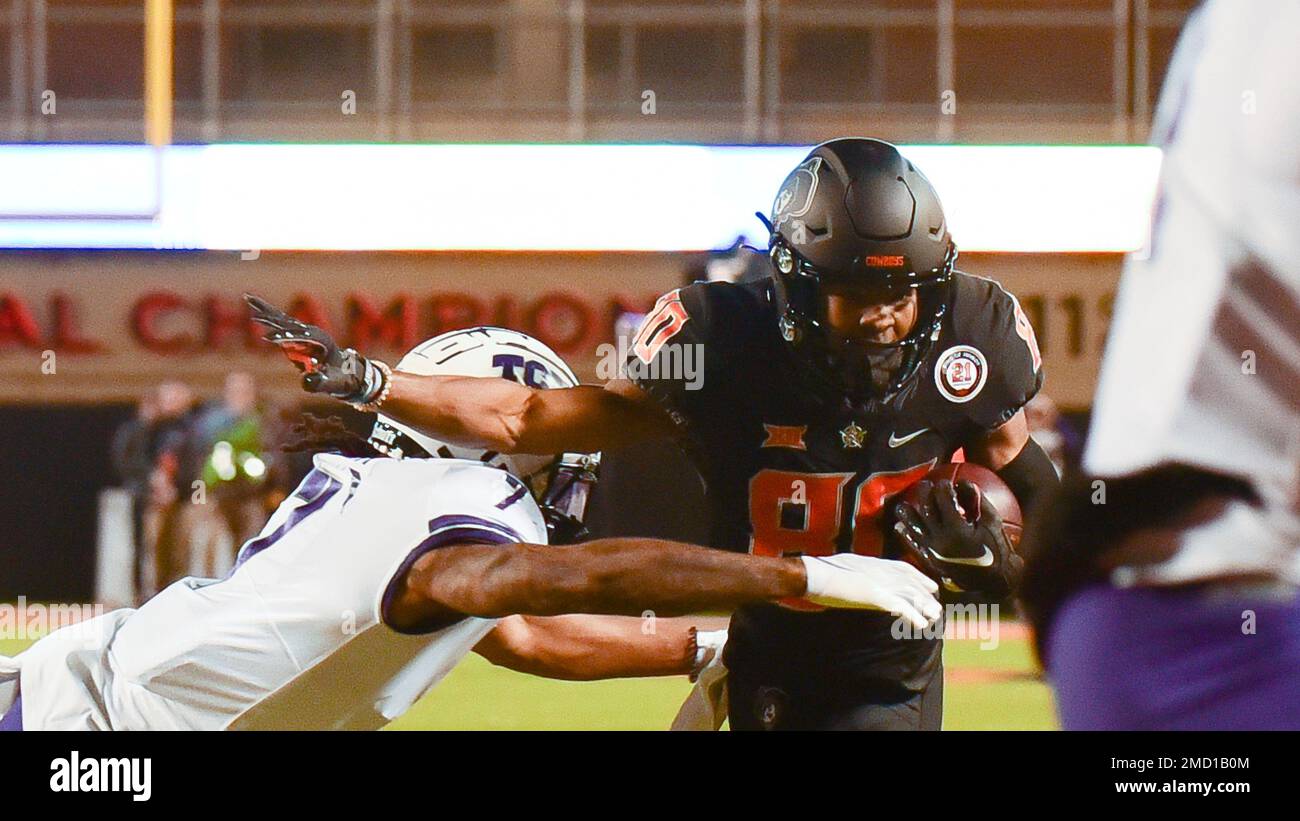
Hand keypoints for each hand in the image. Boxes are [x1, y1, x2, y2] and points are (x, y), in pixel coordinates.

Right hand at [244, 293, 382, 401]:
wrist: (349, 372)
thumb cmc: (342, 379)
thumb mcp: (333, 384)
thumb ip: (320, 383)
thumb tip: (306, 380)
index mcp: (321, 341)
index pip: (300, 336)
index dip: (284, 337)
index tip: (267, 339)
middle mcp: (313, 332)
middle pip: (288, 322)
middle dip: (270, 317)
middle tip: (252, 312)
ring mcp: (306, 333)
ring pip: (282, 319)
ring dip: (265, 310)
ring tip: (248, 298)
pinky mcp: (300, 336)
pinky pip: (281, 323)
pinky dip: (268, 315)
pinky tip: (255, 308)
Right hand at [800, 554, 941, 629]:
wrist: (815, 574)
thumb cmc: (823, 571)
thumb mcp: (846, 566)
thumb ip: (859, 572)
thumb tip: (861, 578)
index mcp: (875, 563)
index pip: (905, 568)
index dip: (919, 578)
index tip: (930, 586)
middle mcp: (882, 570)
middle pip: (911, 583)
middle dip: (925, 596)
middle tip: (936, 607)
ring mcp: (880, 582)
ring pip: (910, 594)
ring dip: (924, 606)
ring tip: (934, 617)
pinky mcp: (876, 594)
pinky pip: (900, 606)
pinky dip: (913, 615)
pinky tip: (921, 625)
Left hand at [891, 479, 1022, 598]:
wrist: (993, 580)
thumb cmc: (997, 549)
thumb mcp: (992, 522)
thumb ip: (977, 500)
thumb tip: (963, 482)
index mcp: (957, 527)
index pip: (943, 498)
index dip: (943, 486)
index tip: (945, 483)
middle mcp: (940, 538)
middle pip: (925, 507)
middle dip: (924, 492)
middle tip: (926, 486)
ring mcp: (932, 550)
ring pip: (911, 526)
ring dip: (907, 512)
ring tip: (905, 503)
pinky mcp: (929, 560)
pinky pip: (911, 545)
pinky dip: (904, 534)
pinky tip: (900, 526)